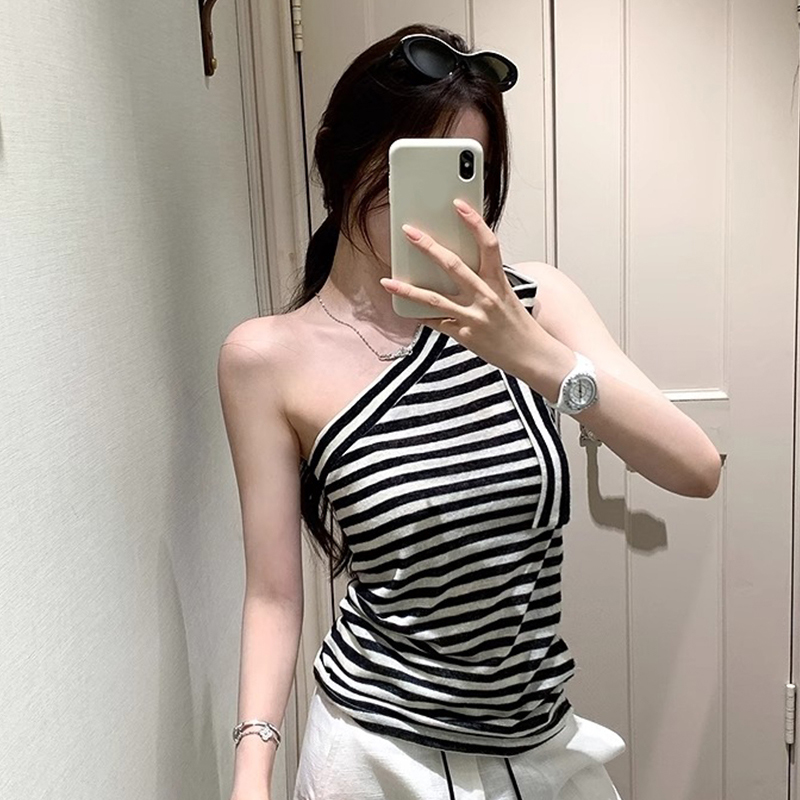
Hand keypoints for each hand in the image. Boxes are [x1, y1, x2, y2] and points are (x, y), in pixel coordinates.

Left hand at [379, 198, 546, 375]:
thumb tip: (458, 264)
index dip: (473, 222)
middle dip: (428, 246)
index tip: (458, 205)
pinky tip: (404, 308)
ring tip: (389, 281)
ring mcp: (473, 317)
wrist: (531, 355)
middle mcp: (485, 297)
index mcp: (498, 282)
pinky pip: (435, 323)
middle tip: (409, 232)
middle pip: (453, 265)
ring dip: (408, 288)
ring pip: (434, 298)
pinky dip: (419, 315)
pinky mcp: (464, 335)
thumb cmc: (518, 324)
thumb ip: (485, 279)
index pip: (488, 244)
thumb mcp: (506, 295)